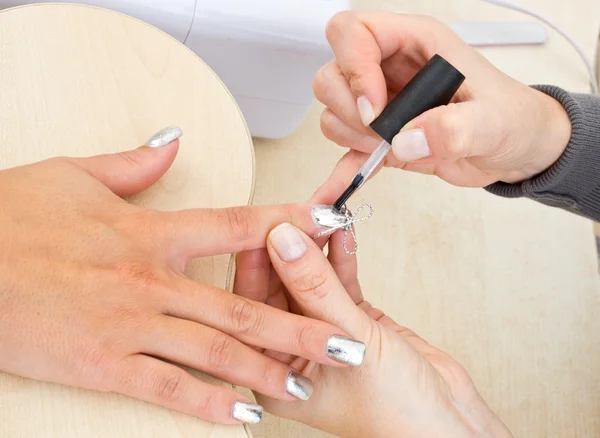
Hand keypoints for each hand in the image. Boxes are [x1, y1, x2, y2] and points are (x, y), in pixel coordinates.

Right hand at [0, 130, 362, 425]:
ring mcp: (131, 324)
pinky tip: (245, 415)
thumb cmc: (11, 215)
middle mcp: (152, 279)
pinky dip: (209, 404)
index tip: (331, 231)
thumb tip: (173, 139)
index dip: (290, 226)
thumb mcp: (74, 173)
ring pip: (216, 352)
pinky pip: (168, 387)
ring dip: (267, 371)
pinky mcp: (104, 363)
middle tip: (347, 343)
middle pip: (243, 305)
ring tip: (309, 385)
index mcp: (151, 230)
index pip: (237, 226)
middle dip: (301, 326)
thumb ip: (134, 162)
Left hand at [237, 225, 512, 437]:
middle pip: (280, 285)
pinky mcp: (351, 321)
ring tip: (325, 212)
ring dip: (319, 245)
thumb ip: (315, 288)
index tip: (271, 221)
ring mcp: (320, 333)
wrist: (450, 426)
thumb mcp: (350, 343)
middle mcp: (290, 351)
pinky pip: (339, 282)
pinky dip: (342, 257)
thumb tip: (282, 238)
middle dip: (292, 245)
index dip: (260, 258)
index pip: (251, 303)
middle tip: (302, 210)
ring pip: (311, 280)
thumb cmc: (396, 413)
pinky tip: (343, 231)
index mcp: (271, 372)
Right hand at [312, 10, 571, 195]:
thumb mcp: (494, 120)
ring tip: (388, 148)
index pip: (354, 31)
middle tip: (380, 130)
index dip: (354, 65)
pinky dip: (342, 171)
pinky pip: (347, 151)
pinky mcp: (382, 138)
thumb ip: (455, 127)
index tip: (375, 106)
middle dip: (349, 108)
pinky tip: (339, 190)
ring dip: (351, 135)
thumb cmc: (511, 118)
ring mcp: (382, 104)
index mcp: (415, 43)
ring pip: (333, 110)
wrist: (514, 149)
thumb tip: (406, 140)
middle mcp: (391, 69)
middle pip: (333, 73)